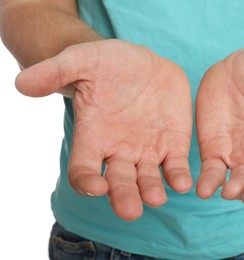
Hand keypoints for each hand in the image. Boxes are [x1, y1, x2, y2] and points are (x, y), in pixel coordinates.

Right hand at [16, 39, 192, 220]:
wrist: (141, 63)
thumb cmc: (106, 64)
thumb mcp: (79, 61)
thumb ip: (54, 72)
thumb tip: (22, 84)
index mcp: (93, 138)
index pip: (83, 169)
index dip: (86, 181)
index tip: (95, 187)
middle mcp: (119, 151)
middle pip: (119, 182)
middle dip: (124, 196)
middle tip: (130, 210)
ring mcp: (147, 150)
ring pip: (148, 179)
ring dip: (152, 191)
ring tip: (157, 198)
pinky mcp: (173, 144)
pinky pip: (175, 166)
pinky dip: (179, 176)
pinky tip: (185, 183)